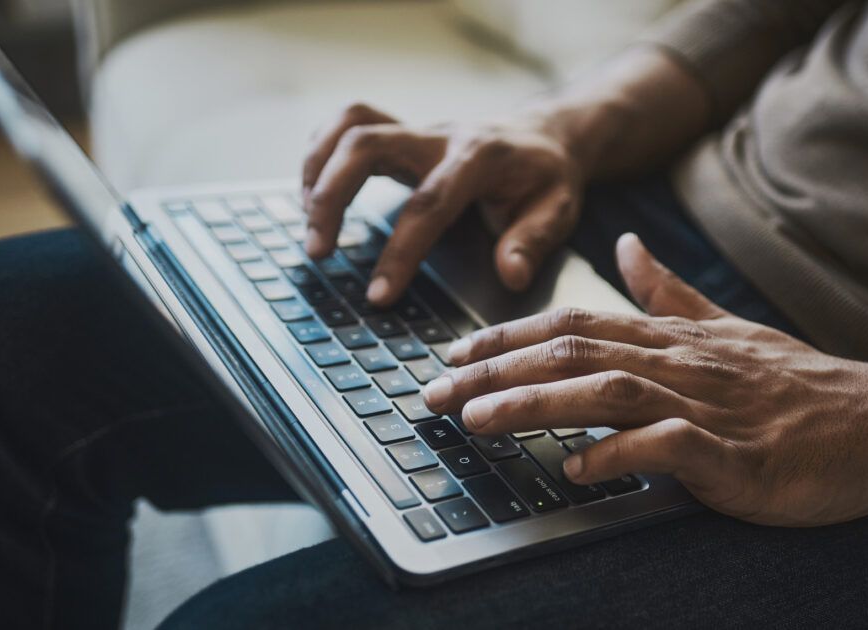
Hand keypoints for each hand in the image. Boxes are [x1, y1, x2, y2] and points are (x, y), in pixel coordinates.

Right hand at [301, 103, 585, 304]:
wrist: (546, 135)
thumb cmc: (547, 178)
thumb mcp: (558, 211)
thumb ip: (532, 241)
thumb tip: (510, 275)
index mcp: (480, 158)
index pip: (429, 203)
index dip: (400, 250)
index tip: (378, 295)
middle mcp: (441, 136)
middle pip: (368, 143)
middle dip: (333, 195)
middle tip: (318, 250)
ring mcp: (417, 130)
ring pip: (351, 124)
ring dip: (317, 168)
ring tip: (309, 222)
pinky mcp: (401, 134)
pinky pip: (349, 125)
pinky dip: (322, 153)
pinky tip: (314, 193)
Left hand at [423, 233, 867, 525]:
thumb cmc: (800, 385)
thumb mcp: (728, 330)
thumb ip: (671, 292)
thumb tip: (627, 248)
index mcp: (672, 338)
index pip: (573, 324)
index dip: (507, 337)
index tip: (454, 354)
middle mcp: (680, 363)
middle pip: (573, 352)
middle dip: (496, 370)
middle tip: (435, 392)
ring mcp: (708, 407)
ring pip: (606, 391)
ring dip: (535, 405)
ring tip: (477, 421)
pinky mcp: (736, 454)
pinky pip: (667, 449)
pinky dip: (618, 455)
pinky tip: (575, 468)